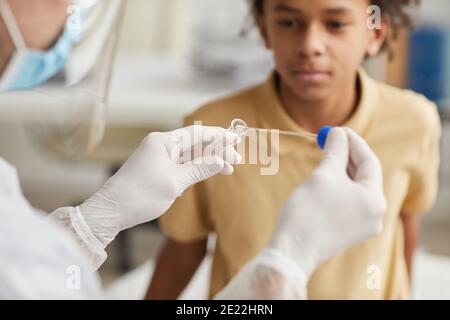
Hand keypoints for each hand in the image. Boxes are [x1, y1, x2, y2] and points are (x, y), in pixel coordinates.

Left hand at [79, 125, 240, 245]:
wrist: (111, 211)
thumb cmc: (140, 195)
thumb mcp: (175, 182)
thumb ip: (200, 169)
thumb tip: (221, 160)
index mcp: (163, 142)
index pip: (197, 134)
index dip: (219, 136)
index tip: (236, 140)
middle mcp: (160, 145)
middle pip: (195, 144)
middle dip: (216, 151)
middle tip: (236, 160)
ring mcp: (157, 157)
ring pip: (189, 155)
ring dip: (207, 161)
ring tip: (227, 169)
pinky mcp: (156, 169)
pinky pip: (180, 164)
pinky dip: (195, 169)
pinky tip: (206, 173)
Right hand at [269, 127, 386, 275]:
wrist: (293, 250)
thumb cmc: (308, 212)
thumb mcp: (324, 175)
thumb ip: (336, 151)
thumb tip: (338, 133)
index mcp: (374, 199)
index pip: (368, 161)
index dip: (353, 141)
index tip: (337, 129)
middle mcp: (375, 214)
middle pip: (365, 175)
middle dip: (347, 155)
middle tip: (330, 139)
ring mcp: (364, 225)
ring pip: (356, 188)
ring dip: (343, 170)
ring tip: (327, 155)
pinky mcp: (350, 231)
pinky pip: (350, 201)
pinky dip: (340, 186)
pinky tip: (327, 177)